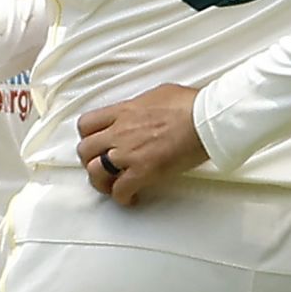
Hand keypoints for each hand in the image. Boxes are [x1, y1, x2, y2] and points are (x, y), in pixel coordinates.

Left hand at [76, 84, 206, 206]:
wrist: (205, 118)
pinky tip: (131, 197)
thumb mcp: (157, 94)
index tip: (93, 144)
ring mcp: (129, 152)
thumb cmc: (190, 105)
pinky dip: (122, 197)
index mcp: (123, 111)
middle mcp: (120, 131)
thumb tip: (144, 110)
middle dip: (89, 161)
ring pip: (95, 172)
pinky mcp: (143, 171)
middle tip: (99, 167)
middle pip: (85, 150)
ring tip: (111, 185)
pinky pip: (121, 190)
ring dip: (101, 181)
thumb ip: (142, 105)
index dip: (87, 137)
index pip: (86, 124)